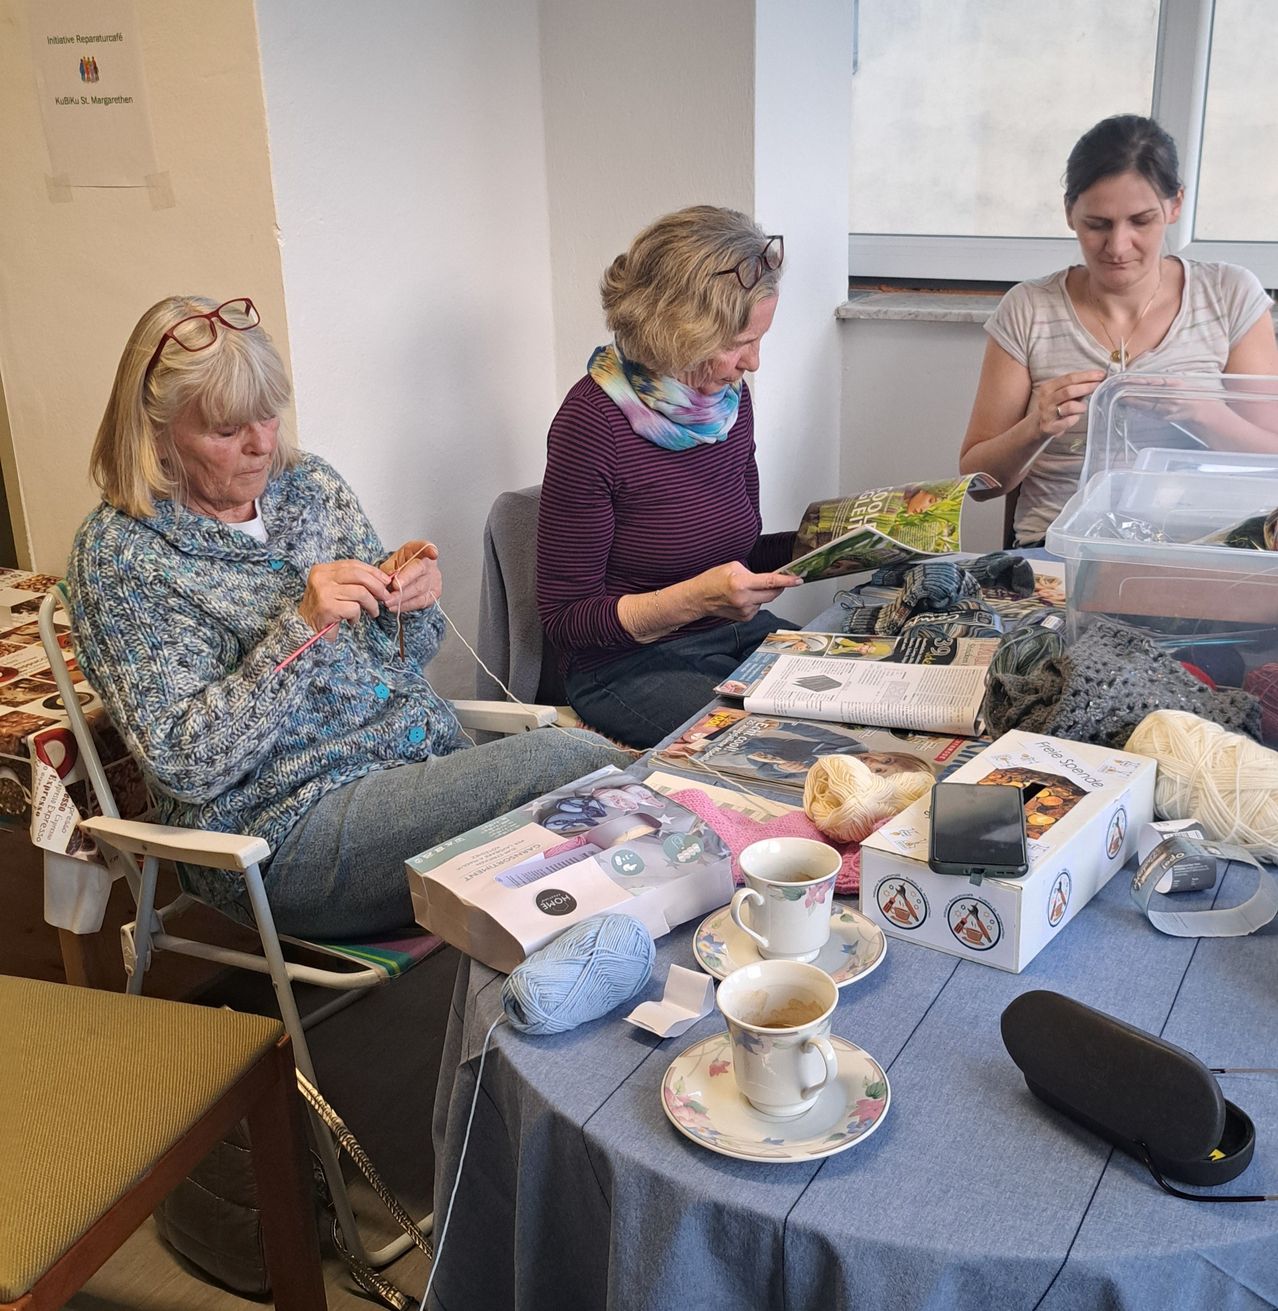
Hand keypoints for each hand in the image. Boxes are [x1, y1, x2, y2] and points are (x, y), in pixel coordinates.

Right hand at [298, 560, 392, 635]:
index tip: (386, 580)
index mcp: (322, 569)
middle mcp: (321, 578)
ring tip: (372, 612)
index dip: (373, 571)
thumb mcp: (336, 589)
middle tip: (385, 597)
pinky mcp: (327, 607)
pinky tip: (351, 620)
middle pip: (359, 575)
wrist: (304, 629)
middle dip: (377, 586)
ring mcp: (323, 592)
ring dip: (371, 605)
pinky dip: (357, 616)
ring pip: (360, 593)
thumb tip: (382, 579)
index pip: (353, 564)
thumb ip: (353, 581)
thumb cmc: (324, 609)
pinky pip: (354, 608)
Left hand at [381, 540, 441, 612]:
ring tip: (388, 602)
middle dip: (404, 583)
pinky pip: (420, 601)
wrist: (409, 578)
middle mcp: (429, 564)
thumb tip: (387, 576)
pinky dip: (406, 605)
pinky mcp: (434, 593)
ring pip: (419, 590)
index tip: (433, 553)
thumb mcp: (392, 561)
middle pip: (419, 571)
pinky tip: (396, 606)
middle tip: (391, 592)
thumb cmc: (401, 567)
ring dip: (402, 598)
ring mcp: (434, 579)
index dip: (430, 550)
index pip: (426, 547)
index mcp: (419, 550)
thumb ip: (389, 567)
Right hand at [686, 562, 802, 622]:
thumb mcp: (732, 567)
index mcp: (742, 583)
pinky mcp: (745, 618)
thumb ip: (753, 572)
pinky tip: (743, 598)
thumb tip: (769, 577)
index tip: (798, 579)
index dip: (787, 580)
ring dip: (763, 594)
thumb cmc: (713, 580)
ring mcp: (745, 611)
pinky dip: (756, 601)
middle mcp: (744, 599)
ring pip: (766, 600)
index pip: (770, 582)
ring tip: (746, 589)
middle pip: (773, 593)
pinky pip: (758, 607)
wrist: (699, 598)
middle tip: (778, 579)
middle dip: (778, 586)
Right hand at [1031, 370, 1106, 438]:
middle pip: (1069, 391)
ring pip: (1069, 406)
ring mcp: (1046, 414)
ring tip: (1083, 407)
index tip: (1101, 375)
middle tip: (1099, 386)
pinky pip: (1068, 421)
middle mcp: (1045, 400)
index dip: (1086, 376)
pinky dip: (1075, 418)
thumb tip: (1097, 378)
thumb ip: (1076, 386)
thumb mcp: (1062, 393)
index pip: (1069, 378)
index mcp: (1048, 388)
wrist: (1038, 425)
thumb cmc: (1055, 406)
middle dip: (1086, 387)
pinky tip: (1075, 417)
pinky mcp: (1049, 427)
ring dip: (1081, 406)